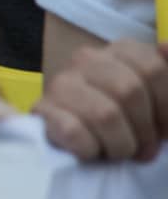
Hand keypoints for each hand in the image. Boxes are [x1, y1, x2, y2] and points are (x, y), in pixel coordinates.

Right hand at [35, 39, 167, 162]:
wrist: (76, 135)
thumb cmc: (127, 118)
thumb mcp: (156, 97)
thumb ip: (166, 74)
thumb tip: (165, 46)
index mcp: (120, 51)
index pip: (153, 69)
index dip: (166, 107)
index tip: (163, 130)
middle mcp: (87, 59)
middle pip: (129, 91)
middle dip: (144, 131)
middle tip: (144, 150)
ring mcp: (62, 83)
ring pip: (105, 114)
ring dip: (120, 145)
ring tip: (119, 152)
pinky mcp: (42, 109)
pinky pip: (74, 132)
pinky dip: (90, 149)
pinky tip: (91, 151)